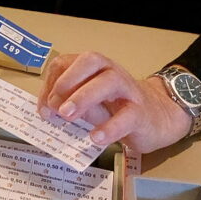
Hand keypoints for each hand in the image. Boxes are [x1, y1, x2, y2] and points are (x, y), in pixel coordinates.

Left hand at [37, 52, 192, 152]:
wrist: (158, 118)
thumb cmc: (117, 108)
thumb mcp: (90, 102)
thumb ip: (72, 102)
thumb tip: (49, 110)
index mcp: (93, 67)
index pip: (66, 63)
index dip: (50, 83)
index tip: (43, 107)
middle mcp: (111, 71)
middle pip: (90, 61)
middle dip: (67, 81)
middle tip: (53, 107)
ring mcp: (128, 89)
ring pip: (108, 81)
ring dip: (84, 97)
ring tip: (67, 116)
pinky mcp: (141, 112)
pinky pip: (127, 116)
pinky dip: (110, 127)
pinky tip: (95, 138)